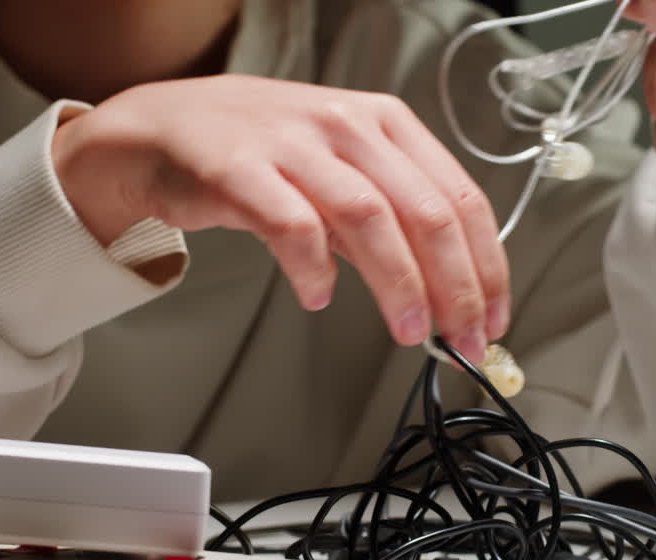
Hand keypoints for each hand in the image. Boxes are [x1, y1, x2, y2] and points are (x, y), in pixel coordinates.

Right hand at [51, 74, 507, 364]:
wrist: (163, 129)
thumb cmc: (258, 153)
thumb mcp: (339, 171)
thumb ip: (388, 220)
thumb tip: (441, 289)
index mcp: (385, 124)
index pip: (459, 197)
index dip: (486, 265)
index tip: (492, 316)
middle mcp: (346, 126)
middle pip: (425, 212)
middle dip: (454, 287)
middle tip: (460, 338)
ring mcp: (293, 142)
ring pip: (369, 217)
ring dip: (398, 283)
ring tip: (407, 329)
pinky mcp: (239, 166)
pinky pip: (291, 224)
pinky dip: (313, 268)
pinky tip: (318, 295)